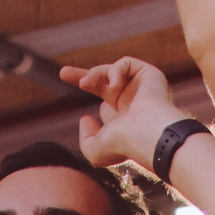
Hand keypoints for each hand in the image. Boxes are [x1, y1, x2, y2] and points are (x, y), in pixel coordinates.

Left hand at [67, 57, 185, 173]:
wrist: (148, 134)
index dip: (89, 88)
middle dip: (86, 75)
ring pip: (113, 71)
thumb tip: (85, 118)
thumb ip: (85, 139)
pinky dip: (115, 71)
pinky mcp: (150, 76)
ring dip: (95, 75)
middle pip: (105, 81)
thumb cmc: (124, 145)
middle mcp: (133, 101)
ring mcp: (142, 88)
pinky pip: (126, 63)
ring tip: (85, 84)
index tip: (71, 86)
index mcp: (124, 117)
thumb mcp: (95, 151)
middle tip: (63, 73)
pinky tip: (114, 84)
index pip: (105, 97)